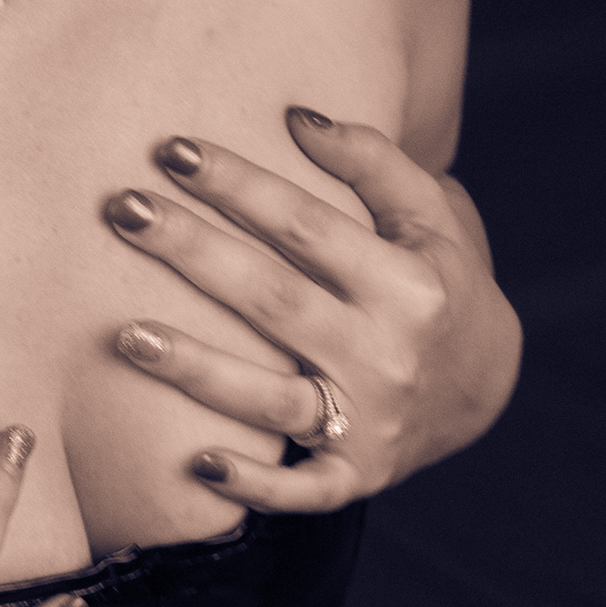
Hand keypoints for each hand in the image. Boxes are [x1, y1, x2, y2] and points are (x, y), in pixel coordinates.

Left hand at [103, 109, 521, 512]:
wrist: (483, 388)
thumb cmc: (437, 281)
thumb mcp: (429, 216)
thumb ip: (372, 161)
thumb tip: (297, 116)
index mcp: (406, 283)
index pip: (308, 227)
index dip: (240, 186)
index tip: (171, 150)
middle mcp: (386, 353)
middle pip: (274, 300)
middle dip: (194, 254)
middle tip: (122, 210)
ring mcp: (369, 422)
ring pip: (271, 399)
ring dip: (198, 371)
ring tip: (125, 336)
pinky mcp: (356, 478)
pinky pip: (300, 490)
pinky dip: (253, 484)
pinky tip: (196, 464)